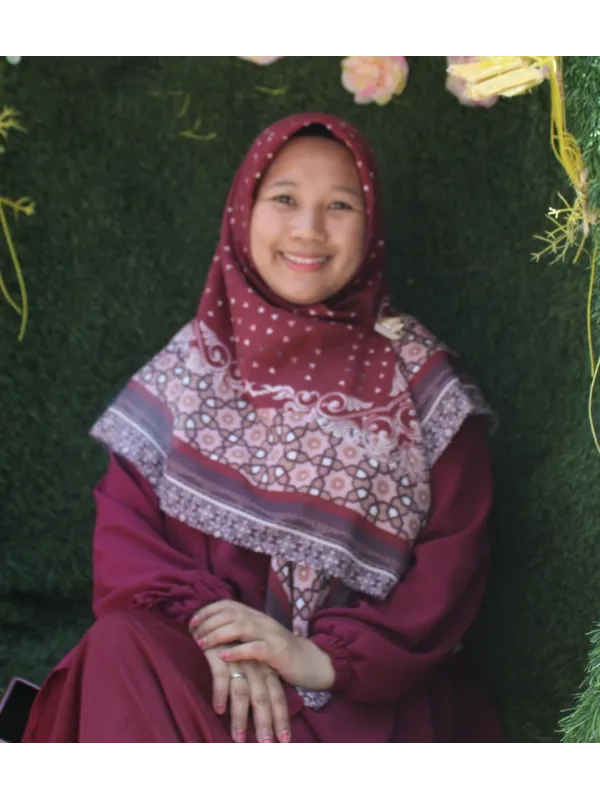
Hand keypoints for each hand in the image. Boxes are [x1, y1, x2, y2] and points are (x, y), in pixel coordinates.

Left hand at [190, 600, 334, 690]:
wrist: (312, 662)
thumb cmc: (280, 653)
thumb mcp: (259, 639)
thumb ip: (241, 634)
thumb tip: (212, 634)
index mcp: (256, 616)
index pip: (229, 605)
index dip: (208, 611)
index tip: (191, 621)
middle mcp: (262, 620)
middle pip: (231, 613)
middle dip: (209, 622)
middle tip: (193, 634)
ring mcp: (271, 634)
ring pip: (241, 626)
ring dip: (218, 634)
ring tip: (202, 643)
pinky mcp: (278, 651)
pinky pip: (256, 648)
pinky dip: (238, 650)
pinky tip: (223, 655)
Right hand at [203, 646, 290, 743]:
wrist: (216, 620)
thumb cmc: (232, 646)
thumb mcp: (250, 664)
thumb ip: (255, 685)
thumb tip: (259, 712)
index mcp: (265, 668)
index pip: (277, 696)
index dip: (281, 718)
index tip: (284, 740)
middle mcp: (255, 666)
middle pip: (263, 697)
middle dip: (265, 722)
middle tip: (265, 745)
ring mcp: (238, 660)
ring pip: (242, 692)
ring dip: (240, 717)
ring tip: (239, 739)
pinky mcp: (219, 654)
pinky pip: (221, 676)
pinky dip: (220, 694)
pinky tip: (218, 710)